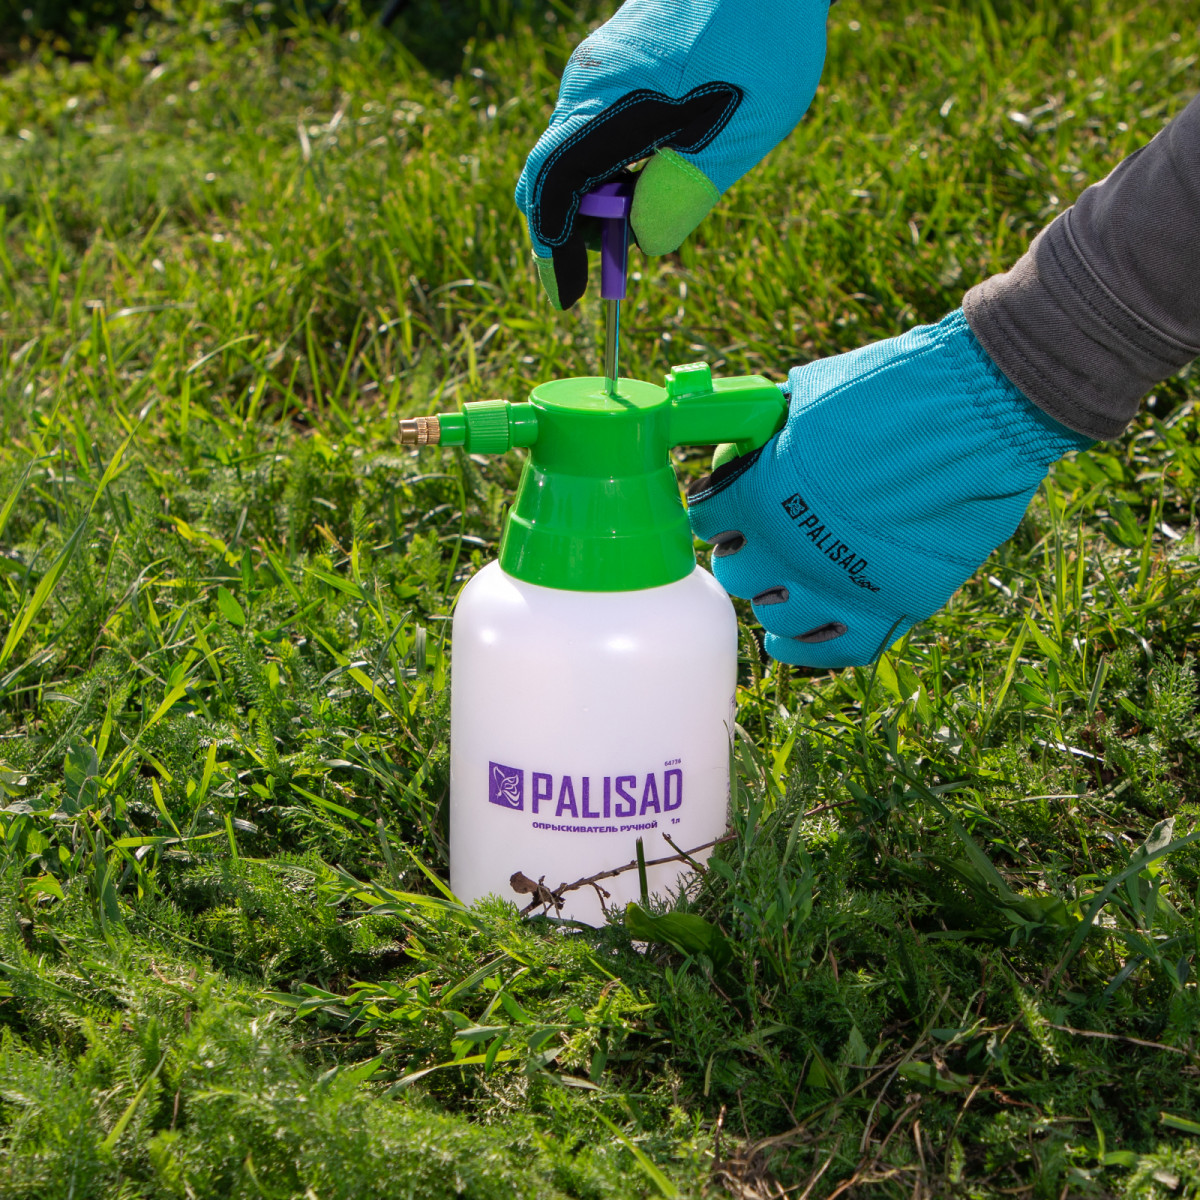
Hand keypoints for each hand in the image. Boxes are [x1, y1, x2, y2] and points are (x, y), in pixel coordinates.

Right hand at [515, 0, 830, 309]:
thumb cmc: (762, 33)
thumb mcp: (742, 124)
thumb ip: (688, 187)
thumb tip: (645, 242)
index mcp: (607, 103)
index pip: (551, 188)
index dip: (553, 250)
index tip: (568, 297)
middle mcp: (587, 85)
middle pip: (550, 177)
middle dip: (574, 232)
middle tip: (611, 268)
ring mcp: (598, 71)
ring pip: (572, 156)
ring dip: (598, 202)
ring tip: (644, 220)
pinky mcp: (616, 65)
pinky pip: (593, 133)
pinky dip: (609, 172)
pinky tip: (651, 177)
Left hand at [686, 311, 1093, 668]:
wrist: (982, 408)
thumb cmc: (895, 386)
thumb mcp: (809, 392)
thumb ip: (769, 431)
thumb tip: (744, 441)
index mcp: (760, 495)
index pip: (707, 520)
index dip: (717, 511)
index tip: (729, 506)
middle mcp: (790, 548)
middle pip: (738, 572)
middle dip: (747, 553)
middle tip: (763, 541)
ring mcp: (839, 584)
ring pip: (776, 614)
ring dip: (776, 596)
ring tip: (786, 582)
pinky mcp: (890, 608)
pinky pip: (834, 650)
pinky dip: (810, 646)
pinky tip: (797, 633)